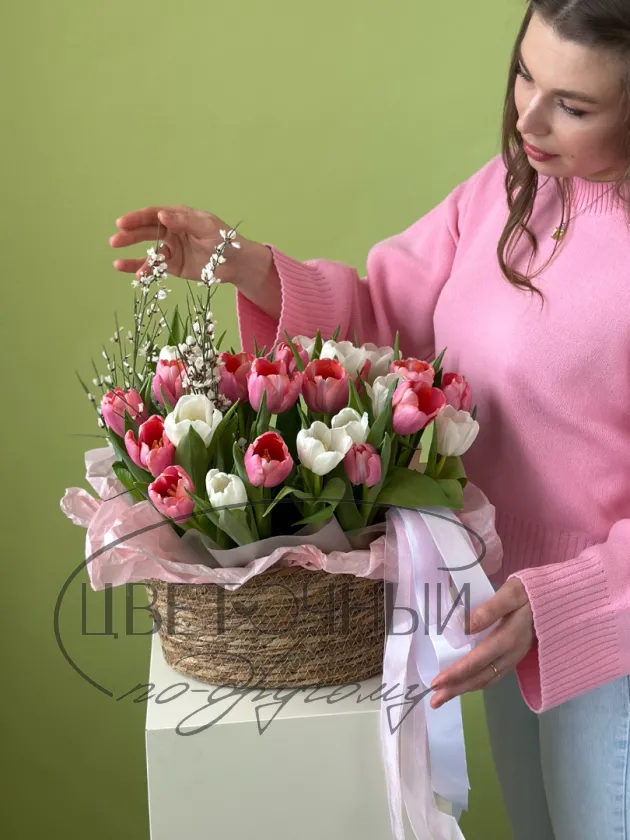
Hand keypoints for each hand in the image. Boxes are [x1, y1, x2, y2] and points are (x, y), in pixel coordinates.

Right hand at [109, 204, 272, 287]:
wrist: (237, 264)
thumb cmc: (225, 240)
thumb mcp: (207, 227)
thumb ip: (184, 221)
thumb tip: (161, 215)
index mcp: (179, 216)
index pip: (153, 214)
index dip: (137, 218)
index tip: (122, 222)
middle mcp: (171, 230)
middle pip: (146, 232)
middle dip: (130, 236)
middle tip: (115, 240)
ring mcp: (171, 248)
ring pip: (148, 251)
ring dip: (133, 256)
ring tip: (117, 263)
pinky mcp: (174, 266)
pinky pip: (156, 267)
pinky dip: (145, 271)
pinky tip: (136, 275)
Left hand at [429, 578, 533, 708]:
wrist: (558, 601)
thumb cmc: (531, 592)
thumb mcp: (511, 593)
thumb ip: (489, 610)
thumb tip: (464, 626)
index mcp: (508, 639)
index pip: (476, 661)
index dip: (456, 673)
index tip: (436, 683)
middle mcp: (511, 654)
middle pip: (480, 677)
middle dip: (455, 690)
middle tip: (434, 701)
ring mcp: (514, 658)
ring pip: (487, 680)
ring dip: (464, 689)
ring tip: (444, 696)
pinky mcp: (514, 657)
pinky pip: (494, 675)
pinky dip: (477, 683)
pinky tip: (465, 684)